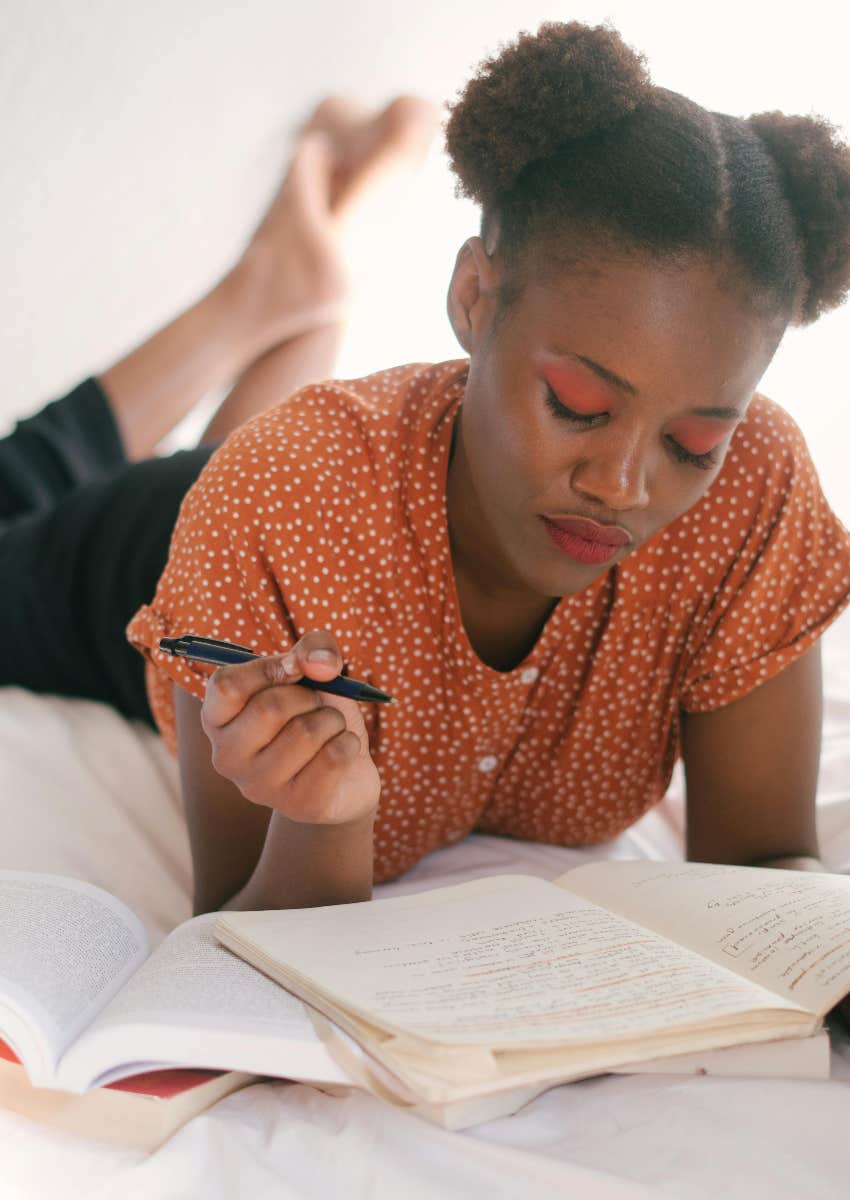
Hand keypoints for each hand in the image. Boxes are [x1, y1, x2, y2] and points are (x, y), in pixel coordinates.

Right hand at [200, 630, 379, 824]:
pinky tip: (342, 753)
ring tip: (329, 731)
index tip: (295, 668)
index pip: (225, 685)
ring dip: (332, 721)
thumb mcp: (312, 673)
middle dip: (309, 697)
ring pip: (306, 732)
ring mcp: (259, 787)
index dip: (268, 668)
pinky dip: (349, 743)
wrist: (344, 774)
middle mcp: (227, 757)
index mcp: (218, 719)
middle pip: (270, 707)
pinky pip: (334, 756)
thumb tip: (321, 663)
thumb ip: (314, 649)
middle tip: (315, 707)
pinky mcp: (298, 805)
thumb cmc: (316, 716)